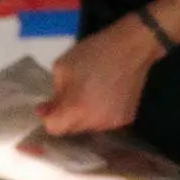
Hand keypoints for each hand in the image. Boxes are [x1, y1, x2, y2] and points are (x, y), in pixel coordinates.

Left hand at [37, 13, 162, 136]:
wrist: (132, 47)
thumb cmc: (94, 52)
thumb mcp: (62, 67)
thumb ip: (54, 93)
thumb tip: (47, 110)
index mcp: (77, 108)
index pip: (54, 129)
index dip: (48, 118)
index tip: (48, 105)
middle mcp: (96, 122)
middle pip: (71, 131)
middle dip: (65, 118)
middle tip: (67, 97)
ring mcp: (113, 123)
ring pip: (89, 128)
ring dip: (83, 117)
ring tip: (88, 96)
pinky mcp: (126, 119)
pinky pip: (105, 123)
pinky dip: (100, 115)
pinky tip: (103, 98)